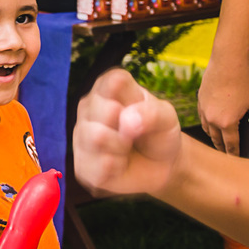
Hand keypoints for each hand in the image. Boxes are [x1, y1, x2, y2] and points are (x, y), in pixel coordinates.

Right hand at [73, 70, 181, 196]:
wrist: (160, 166)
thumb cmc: (158, 133)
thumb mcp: (167, 118)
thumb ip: (152, 113)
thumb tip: (126, 120)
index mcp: (107, 87)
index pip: (114, 82)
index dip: (133, 99)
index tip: (140, 108)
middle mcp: (88, 106)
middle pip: (107, 110)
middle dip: (130, 127)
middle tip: (136, 133)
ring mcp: (81, 135)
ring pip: (98, 137)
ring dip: (123, 147)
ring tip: (127, 148)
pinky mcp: (81, 165)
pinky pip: (100, 166)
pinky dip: (118, 167)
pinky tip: (120, 164)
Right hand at [197, 58, 248, 155]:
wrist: (228, 61)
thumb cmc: (243, 81)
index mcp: (227, 123)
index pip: (231, 146)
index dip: (234, 154)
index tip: (235, 159)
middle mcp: (212, 119)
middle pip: (216, 140)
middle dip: (222, 147)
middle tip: (228, 152)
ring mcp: (204, 110)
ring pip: (207, 129)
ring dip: (214, 135)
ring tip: (220, 138)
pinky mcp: (200, 100)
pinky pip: (203, 117)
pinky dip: (209, 122)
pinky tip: (214, 120)